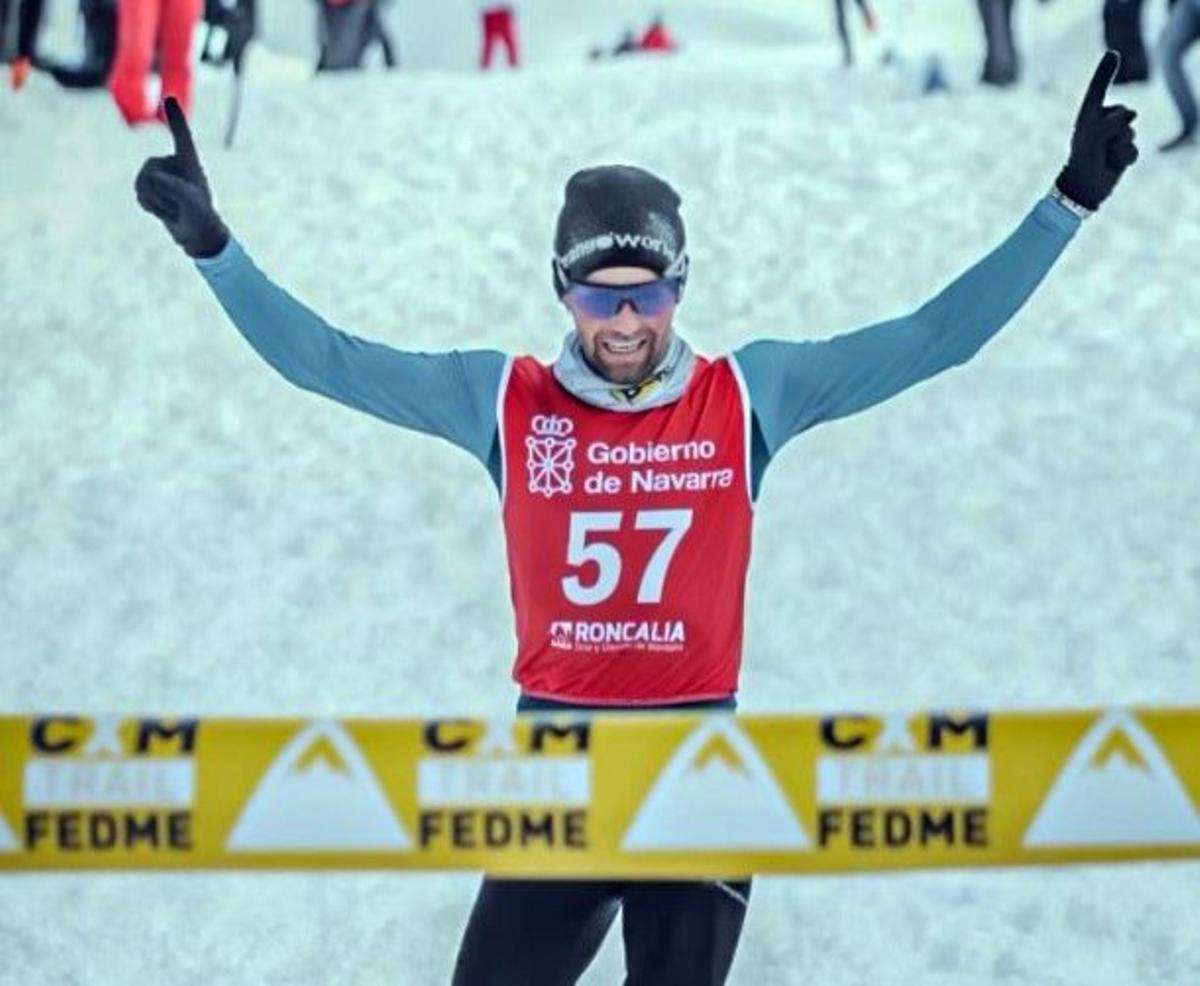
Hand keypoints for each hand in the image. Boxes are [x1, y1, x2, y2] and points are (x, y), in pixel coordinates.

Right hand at [134, 97, 229, 257]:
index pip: (182, 137)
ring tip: (173, 209)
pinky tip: (163, 212)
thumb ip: (176, 188)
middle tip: (179, 206)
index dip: (175, 119)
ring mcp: (161, 174)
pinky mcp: (152, 186)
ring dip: (155, 201)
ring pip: (141, 182)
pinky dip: (148, 205)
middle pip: (150, 169)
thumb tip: (156, 177)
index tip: (170, 99)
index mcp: (190, 162)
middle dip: (161, 192)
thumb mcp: (192, 202)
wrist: (197, 235)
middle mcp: (174, 164)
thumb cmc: (201, 216)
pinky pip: (139, 193)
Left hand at [1055, 51, 1137, 211]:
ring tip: (1105, 156)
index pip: (1098, 90)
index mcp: (1090, 116)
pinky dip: (1125, 158)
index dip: (1106, 72)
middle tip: (1099, 146)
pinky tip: (1114, 164)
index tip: (1112, 54)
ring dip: (1118, 147)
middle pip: (1124, 114)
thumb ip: (1112, 121)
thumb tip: (1133, 113)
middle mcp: (1103, 122)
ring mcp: (1115, 135)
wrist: (1084, 188)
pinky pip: (1133, 149)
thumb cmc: (1082, 160)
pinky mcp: (1124, 150)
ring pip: (1130, 133)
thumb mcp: (1092, 137)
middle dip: (1115, 131)